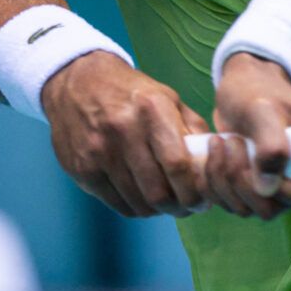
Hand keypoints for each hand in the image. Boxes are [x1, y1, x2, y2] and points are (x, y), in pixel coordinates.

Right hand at [40, 51, 212, 217]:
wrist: (77, 81)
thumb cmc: (130, 92)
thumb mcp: (166, 97)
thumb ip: (191, 128)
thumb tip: (212, 164)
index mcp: (151, 109)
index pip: (178, 165)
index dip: (194, 191)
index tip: (203, 200)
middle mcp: (123, 130)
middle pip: (157, 191)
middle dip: (178, 207)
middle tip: (186, 208)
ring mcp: (99, 151)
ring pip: (137, 201)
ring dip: (157, 210)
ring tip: (165, 203)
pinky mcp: (82, 168)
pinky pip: (115, 203)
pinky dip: (134, 207)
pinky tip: (141, 198)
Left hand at [202, 53, 290, 219]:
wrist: (241, 86)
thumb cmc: (258, 91)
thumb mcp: (264, 110)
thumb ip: (271, 146)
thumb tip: (268, 187)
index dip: (284, 190)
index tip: (258, 161)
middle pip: (272, 208)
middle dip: (242, 179)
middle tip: (232, 142)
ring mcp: (272, 187)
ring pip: (246, 208)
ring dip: (223, 179)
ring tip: (220, 142)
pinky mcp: (248, 188)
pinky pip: (229, 202)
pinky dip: (213, 182)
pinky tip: (211, 153)